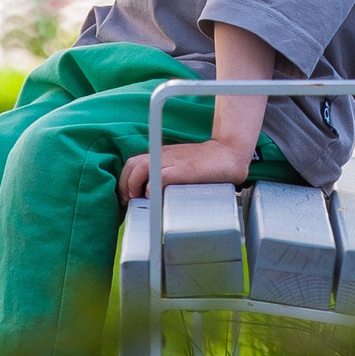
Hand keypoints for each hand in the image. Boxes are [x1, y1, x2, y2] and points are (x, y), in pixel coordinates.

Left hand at [118, 137, 256, 203]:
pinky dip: (152, 189)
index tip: (128, 198)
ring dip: (134, 186)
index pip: (133, 163)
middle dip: (125, 185)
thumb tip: (154, 196)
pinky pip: (159, 178)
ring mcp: (173, 161)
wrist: (229, 154)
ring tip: (140, 200)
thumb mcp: (182, 166)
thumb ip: (168, 175)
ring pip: (140, 168)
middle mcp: (164, 156)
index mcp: (162, 155)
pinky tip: (155, 199)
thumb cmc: (207, 165)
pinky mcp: (183, 170)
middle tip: (130, 201)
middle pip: (132, 165)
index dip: (125, 181)